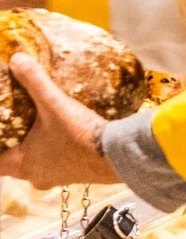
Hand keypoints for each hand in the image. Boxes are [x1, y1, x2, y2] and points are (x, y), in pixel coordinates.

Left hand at [0, 54, 121, 192]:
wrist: (120, 155)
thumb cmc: (80, 135)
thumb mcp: (55, 105)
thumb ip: (35, 82)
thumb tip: (17, 59)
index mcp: (22, 163)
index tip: (0, 138)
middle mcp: (36, 176)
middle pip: (13, 167)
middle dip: (12, 150)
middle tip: (12, 133)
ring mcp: (58, 179)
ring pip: (35, 168)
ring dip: (33, 154)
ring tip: (35, 134)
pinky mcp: (76, 177)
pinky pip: (56, 168)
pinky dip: (53, 156)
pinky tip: (62, 141)